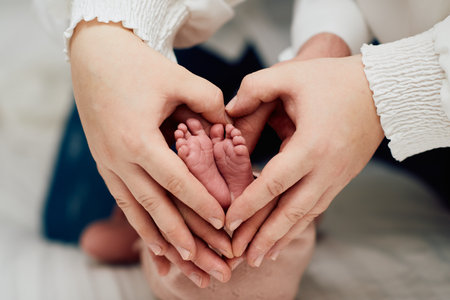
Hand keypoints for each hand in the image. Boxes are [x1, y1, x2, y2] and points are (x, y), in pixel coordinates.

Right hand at [70, 20, 229, 261]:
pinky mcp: (105, 165)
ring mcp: (108, 165)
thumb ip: (209, 104)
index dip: (202, 203)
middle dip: (186, 240)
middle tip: (211, 267)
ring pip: (137, 214)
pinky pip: (124, 204)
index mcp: (137, 139)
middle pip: (157, 209)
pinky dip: (141, 226)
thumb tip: (230, 130)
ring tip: (184, 268)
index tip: (225, 224)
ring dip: (162, 242)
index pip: (176, 181)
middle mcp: (118, 160)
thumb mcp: (178, 78)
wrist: (94, 55)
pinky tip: (155, 245)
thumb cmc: (138, 65)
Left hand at [225, 54, 383, 265]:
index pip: (274, 183)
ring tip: (258, 258)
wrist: (380, 91)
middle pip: (291, 211)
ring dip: (280, 238)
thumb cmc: (333, 80)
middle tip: (239, 257)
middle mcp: (326, 169)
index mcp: (312, 145)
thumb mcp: (290, 75)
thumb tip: (228, 111)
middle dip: (263, 236)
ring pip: (305, 216)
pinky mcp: (341, 179)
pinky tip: (283, 237)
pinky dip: (297, 226)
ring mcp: (337, 177)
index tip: (228, 223)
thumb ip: (254, 88)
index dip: (249, 205)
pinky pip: (316, 208)